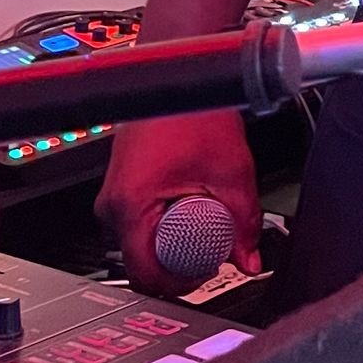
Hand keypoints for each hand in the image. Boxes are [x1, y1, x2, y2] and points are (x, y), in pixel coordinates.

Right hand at [96, 110, 262, 292]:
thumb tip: (250, 259)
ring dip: (176, 241)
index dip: (182, 283)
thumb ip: (244, 222)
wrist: (179, 79)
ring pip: (144, 244)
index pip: (146, 275)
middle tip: (214, 247)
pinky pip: (143, 224)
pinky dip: (168, 223)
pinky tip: (191, 205)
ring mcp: (114, 199)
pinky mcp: (124, 191)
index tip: (208, 273)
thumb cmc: (193, 111)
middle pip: (144, 262)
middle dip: (182, 262)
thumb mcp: (231, 172)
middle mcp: (112, 207)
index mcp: (128, 206)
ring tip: (206, 218)